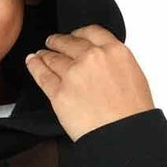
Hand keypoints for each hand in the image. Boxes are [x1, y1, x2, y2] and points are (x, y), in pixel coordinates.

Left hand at [25, 24, 154, 142]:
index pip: (92, 32)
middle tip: (53, 42)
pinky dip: (35, 66)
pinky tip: (32, 62)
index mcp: (114, 51)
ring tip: (40, 54)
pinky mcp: (59, 92)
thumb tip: (104, 64)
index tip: (74, 34)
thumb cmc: (132, 114)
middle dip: (59, 41)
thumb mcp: (133, 76)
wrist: (123, 135)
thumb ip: (114, 64)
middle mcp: (92, 58)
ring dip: (45, 54)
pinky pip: (42, 75)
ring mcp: (73, 74)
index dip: (79, 32)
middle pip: (69, 43)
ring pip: (53, 58)